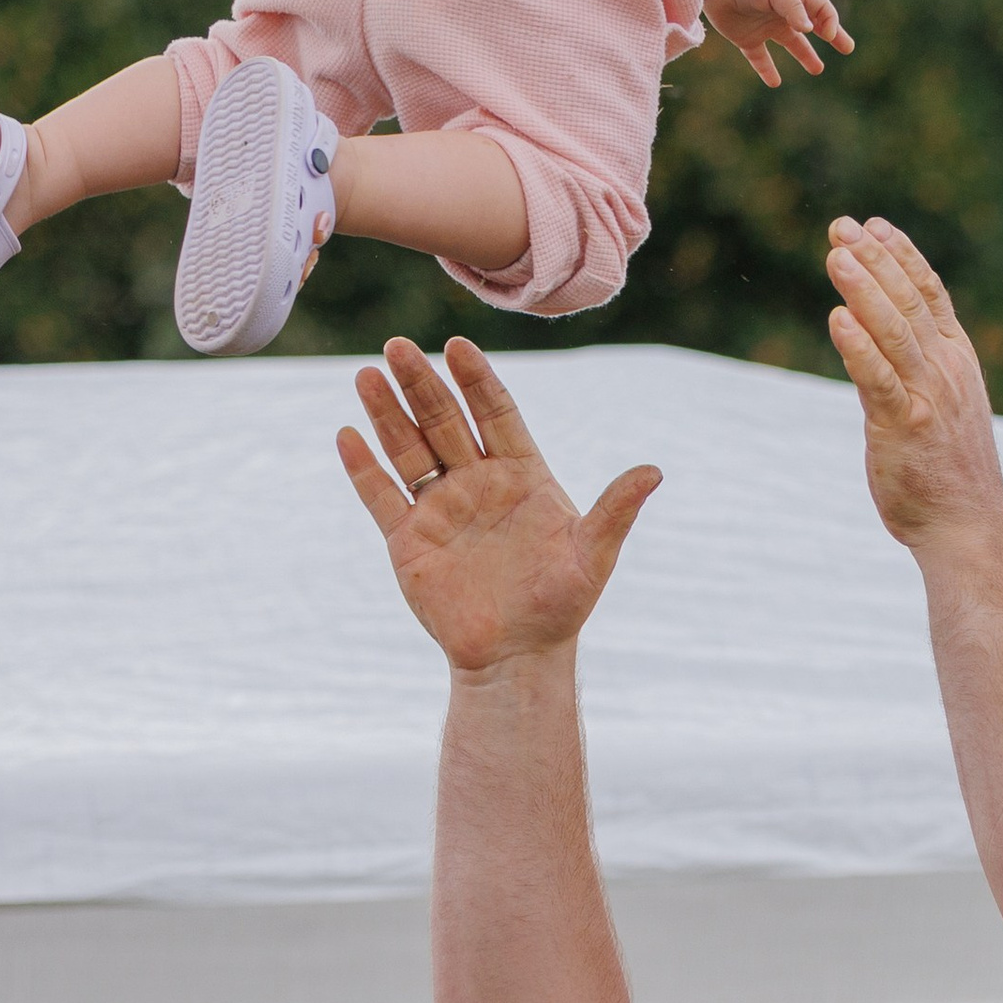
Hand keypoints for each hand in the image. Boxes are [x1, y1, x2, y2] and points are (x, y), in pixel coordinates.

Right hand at [337, 336, 660, 678]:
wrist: (518, 657)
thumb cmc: (561, 607)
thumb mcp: (592, 555)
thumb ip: (615, 510)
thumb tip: (654, 471)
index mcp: (521, 475)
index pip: (497, 413)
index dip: (478, 379)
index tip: (459, 345)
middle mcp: (477, 483)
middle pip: (446, 420)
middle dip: (423, 383)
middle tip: (399, 346)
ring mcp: (440, 508)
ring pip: (409, 449)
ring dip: (388, 412)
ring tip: (368, 374)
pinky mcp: (409, 540)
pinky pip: (382, 496)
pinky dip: (363, 468)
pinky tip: (348, 435)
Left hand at [704, 0, 853, 86]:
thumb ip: (793, 6)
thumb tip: (810, 30)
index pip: (821, 8)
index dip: (829, 20)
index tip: (826, 34)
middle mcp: (782, 12)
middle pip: (813, 26)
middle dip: (832, 35)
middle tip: (847, 48)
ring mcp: (765, 26)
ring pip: (790, 43)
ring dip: (805, 56)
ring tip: (817, 69)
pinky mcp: (746, 39)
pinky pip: (760, 58)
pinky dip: (767, 70)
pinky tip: (774, 82)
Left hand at [823, 216, 1002, 554]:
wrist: (968, 526)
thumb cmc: (951, 473)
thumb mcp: (945, 409)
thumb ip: (921, 375)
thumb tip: (889, 352)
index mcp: (957, 361)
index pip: (930, 294)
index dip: (901, 255)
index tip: (874, 225)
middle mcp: (945, 370)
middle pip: (907, 301)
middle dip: (873, 259)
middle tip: (841, 227)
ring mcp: (927, 396)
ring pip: (893, 330)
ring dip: (863, 288)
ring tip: (836, 255)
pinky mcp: (904, 426)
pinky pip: (878, 379)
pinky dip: (858, 347)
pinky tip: (837, 319)